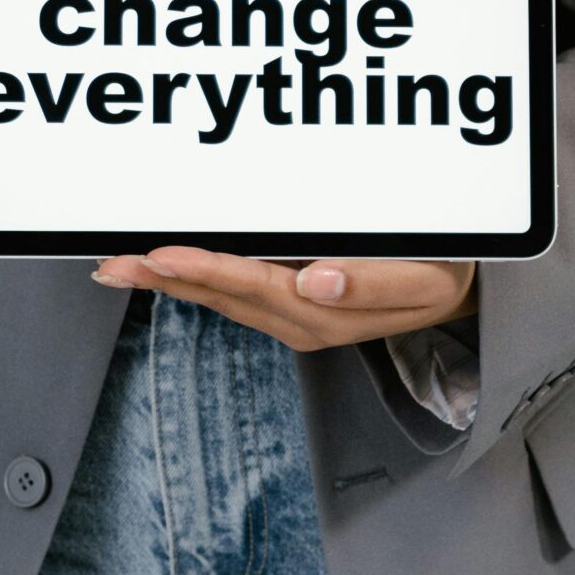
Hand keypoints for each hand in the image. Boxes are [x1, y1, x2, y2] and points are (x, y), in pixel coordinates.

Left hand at [88, 249, 477, 351]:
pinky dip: (193, 279)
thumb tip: (314, 280)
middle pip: (220, 295)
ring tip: (120, 264)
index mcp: (327, 312)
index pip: (252, 285)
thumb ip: (370, 281)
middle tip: (112, 262)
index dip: (204, 269)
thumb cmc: (442, 272)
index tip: (161, 256)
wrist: (462, 291)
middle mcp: (299, 318)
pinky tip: (167, 270)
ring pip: (218, 296)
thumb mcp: (423, 277)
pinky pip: (232, 292)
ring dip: (167, 281)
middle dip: (163, 278)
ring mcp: (292, 313)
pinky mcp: (291, 303)